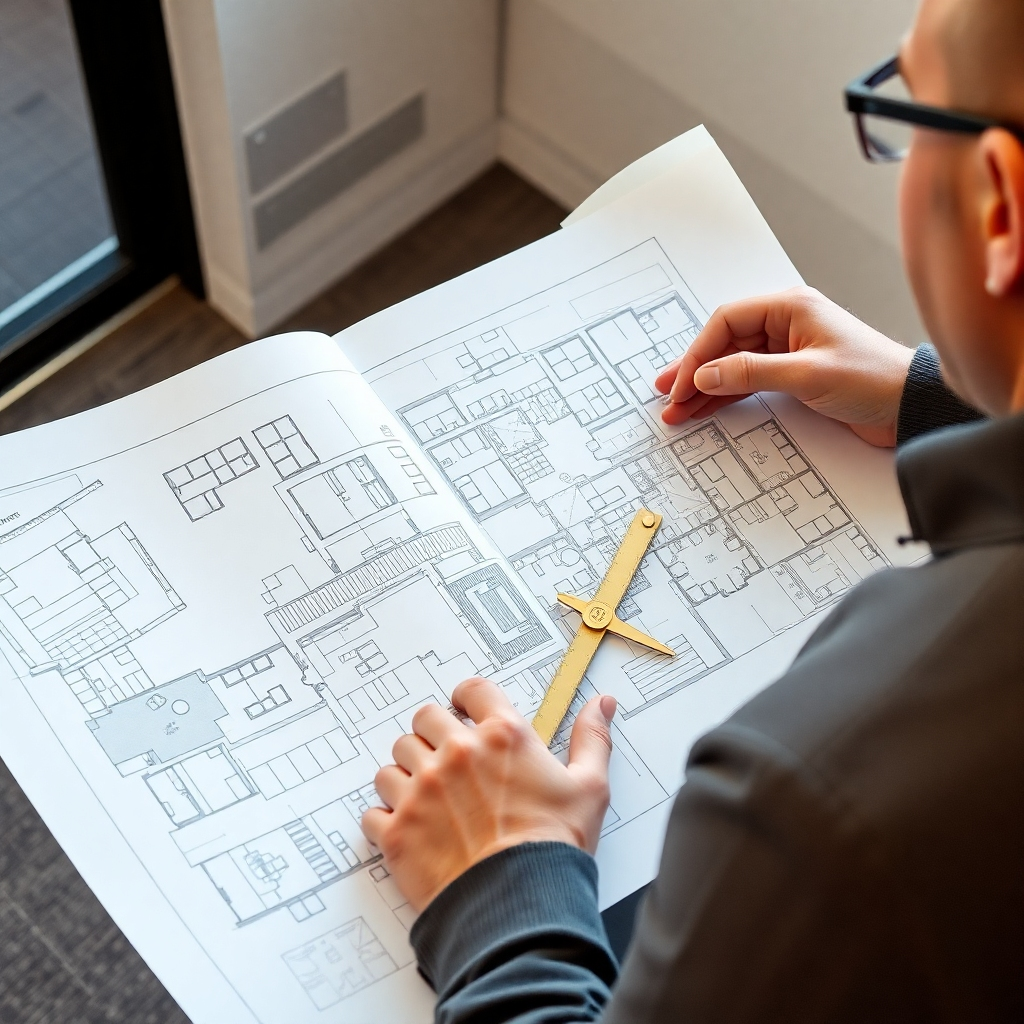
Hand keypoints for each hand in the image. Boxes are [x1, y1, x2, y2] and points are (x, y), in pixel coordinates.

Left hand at [361, 677, 616, 912]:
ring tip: (428, 799)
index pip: (471, 691)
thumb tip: (600, 705)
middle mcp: (456, 754)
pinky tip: (411, 829)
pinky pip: (373, 809)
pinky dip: (387, 818)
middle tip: (447, 760)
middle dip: (433, 735)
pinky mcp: (396, 830)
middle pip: (424, 720)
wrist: (521, 909)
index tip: (465, 712)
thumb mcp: (590, 788)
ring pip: (393, 762)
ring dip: (407, 775)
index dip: (467, 700)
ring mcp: (421, 791)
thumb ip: (592, 738)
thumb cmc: (554, 850)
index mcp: (502, 736)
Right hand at [654, 287, 914, 446]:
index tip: (683, 384)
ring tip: (679, 409)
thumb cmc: (874, 378)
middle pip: (724, 343)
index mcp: (790, 307)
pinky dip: (725, 395)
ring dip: (705, 386)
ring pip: (732, 364)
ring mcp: (788, 349)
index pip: (726, 323)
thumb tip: (706, 374)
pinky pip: (748, 381)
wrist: (911, 405)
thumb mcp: (807, 375)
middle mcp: (786, 323)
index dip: (698, 354)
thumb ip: (752, 373)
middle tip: (669, 395)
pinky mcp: (793, 374)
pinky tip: (706, 408)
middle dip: (694, 371)